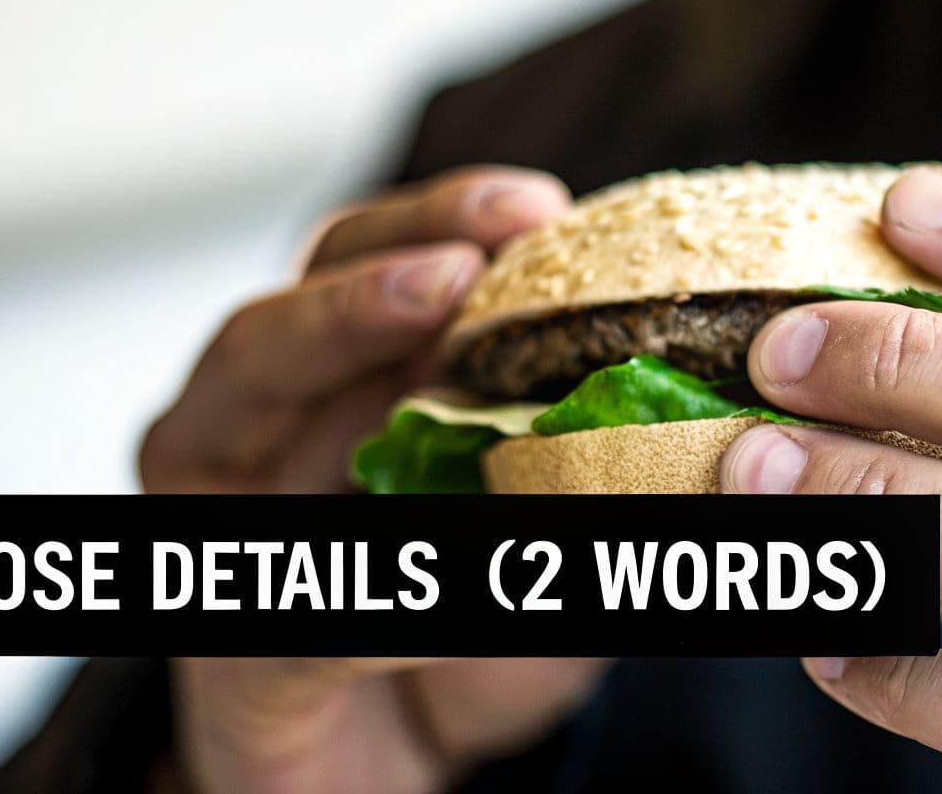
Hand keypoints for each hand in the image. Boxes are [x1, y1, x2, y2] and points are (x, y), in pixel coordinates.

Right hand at [142, 165, 606, 793]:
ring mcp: (221, 521)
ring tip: (436, 296)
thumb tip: (720, 395)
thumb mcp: (542, 524)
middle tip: (480, 239)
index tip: (538, 205)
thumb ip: (584, 450)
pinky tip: (458, 552)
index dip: (445, 219)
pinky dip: (382, 568)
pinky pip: (299, 591)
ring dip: (341, 330)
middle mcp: (253, 428)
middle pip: (295, 301)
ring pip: (243, 392)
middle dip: (387, 254)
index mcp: (333, 384)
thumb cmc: (457, 627)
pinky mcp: (234, 641)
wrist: (386, 772)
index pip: (371, 264)